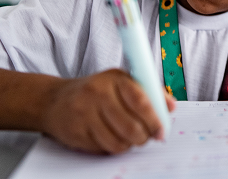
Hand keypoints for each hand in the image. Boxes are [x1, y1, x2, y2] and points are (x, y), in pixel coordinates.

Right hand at [41, 69, 175, 153]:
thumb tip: (171, 106)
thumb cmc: (96, 89)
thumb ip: (149, 91)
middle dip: (144, 136)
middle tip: (148, 137)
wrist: (56, 100)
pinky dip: (114, 147)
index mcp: (114, 79)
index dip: (155, 119)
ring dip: (130, 144)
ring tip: (131, 137)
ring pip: (118, 141)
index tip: (162, 130)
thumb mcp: (122, 81)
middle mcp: (98, 94)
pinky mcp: (76, 133)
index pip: (140, 101)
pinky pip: (104, 148)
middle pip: (131, 126)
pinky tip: (113, 137)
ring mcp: (85, 114)